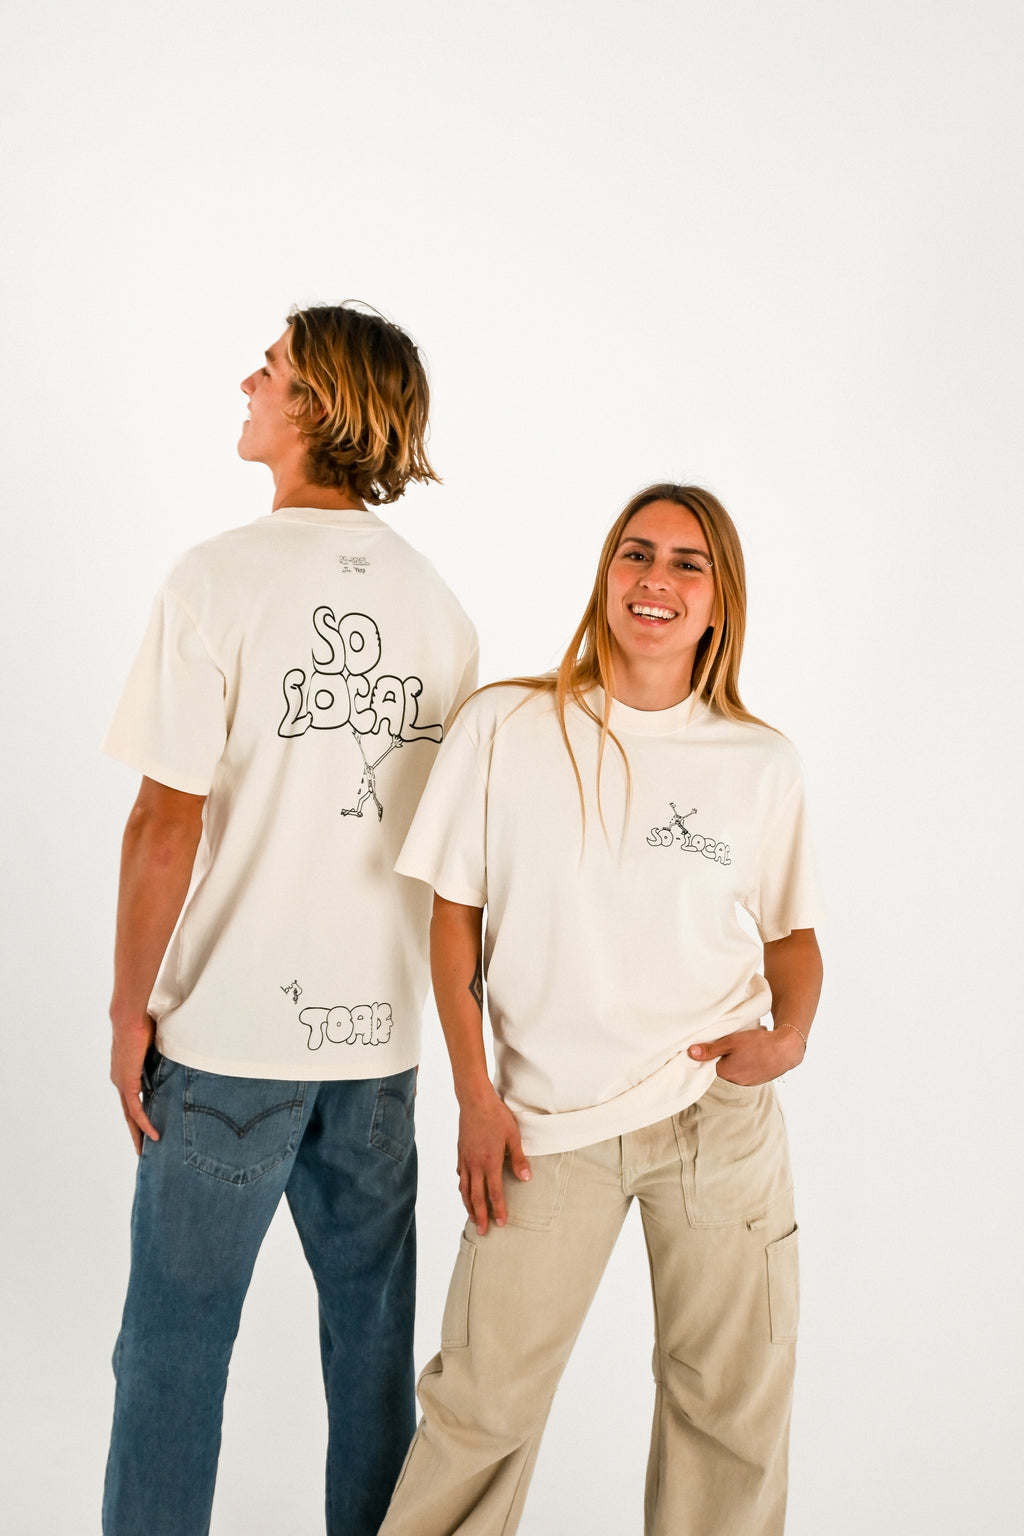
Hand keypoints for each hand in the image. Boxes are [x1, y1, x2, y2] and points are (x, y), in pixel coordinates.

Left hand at [110, 1016, 159, 1153]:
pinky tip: (153, 1135)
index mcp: (125, 1071)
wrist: (129, 1018)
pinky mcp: (127, 1085)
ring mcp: (122, 1084)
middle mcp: (120, 1081)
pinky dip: (144, 1124)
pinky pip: (136, 1110)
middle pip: (128, 1112)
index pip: (132, 1097)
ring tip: (144, 1150)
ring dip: (138, 1133)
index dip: (139, 1112)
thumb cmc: (141, 1022)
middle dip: (134, 1131)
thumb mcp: (154, 1044)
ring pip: (130, 1116)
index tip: (148, 1123)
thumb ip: (160, 1055)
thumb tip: (174, 1054)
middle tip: (141, 1147)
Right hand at [456, 1087, 530, 1233]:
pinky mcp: (461, 1152)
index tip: (501, 1223)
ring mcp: (465, 1159)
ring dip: (468, 1205)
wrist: (475, 1100)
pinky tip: (464, 1190)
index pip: (494, 1192)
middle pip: (476, 1196)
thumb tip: (526, 1178)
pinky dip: (462, 1187)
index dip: (498, 1209)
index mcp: (490, 1162)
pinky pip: (460, 1175)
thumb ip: (519, 1158)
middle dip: (480, 1215)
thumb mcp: (513, 1136)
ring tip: (473, 1218)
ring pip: (465, 1188)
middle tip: (483, 1231)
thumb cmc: (496, 1116)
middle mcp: (475, 1164)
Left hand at [688, 1024, 803, 1084]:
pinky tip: (754, 1053)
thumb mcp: (731, 1041)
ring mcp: (748, 1083)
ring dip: (737, 1059)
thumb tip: (691, 1053)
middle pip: (722, 1067)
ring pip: (736, 1069)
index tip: (713, 1044)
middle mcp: (735, 1081)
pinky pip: (747, 1071)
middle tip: (731, 1041)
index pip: (709, 1064)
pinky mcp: (758, 1081)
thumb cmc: (758, 1044)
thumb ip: (710, 1049)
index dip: (710, 1053)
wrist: (786, 1050)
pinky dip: (748, 1063)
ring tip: (745, 1046)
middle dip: (724, 1056)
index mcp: (725, 1072)